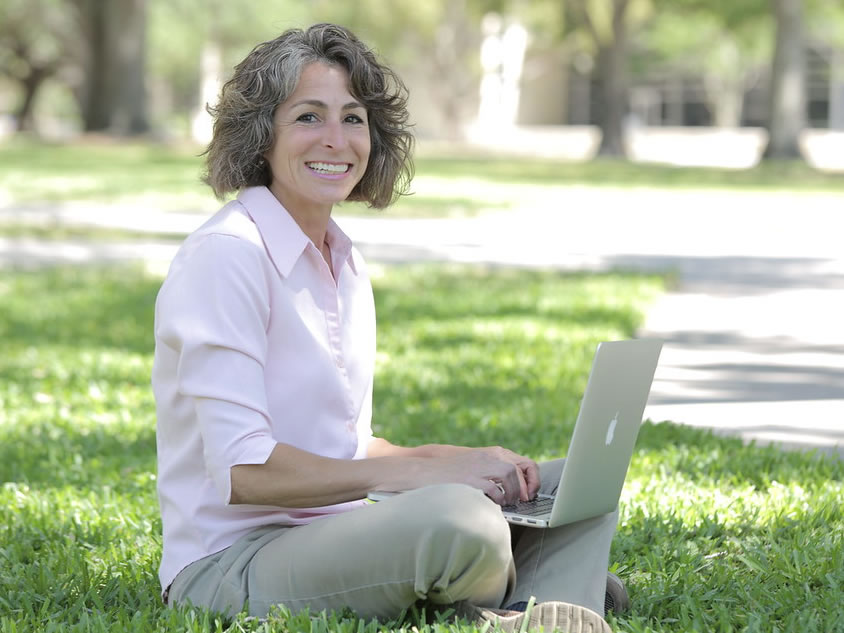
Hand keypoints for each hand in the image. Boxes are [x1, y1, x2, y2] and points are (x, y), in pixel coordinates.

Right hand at [395, 446, 539, 505]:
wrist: (424, 471)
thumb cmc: (451, 474)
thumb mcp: (477, 466)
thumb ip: (495, 472)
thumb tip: (519, 492)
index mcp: (493, 453)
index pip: (525, 463)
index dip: (533, 479)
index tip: (531, 493)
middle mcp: (489, 456)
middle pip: (520, 469)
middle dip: (526, 488)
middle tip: (522, 502)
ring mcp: (479, 466)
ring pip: (509, 474)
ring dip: (513, 492)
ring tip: (509, 503)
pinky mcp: (470, 478)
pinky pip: (494, 488)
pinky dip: (498, 498)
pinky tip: (495, 504)